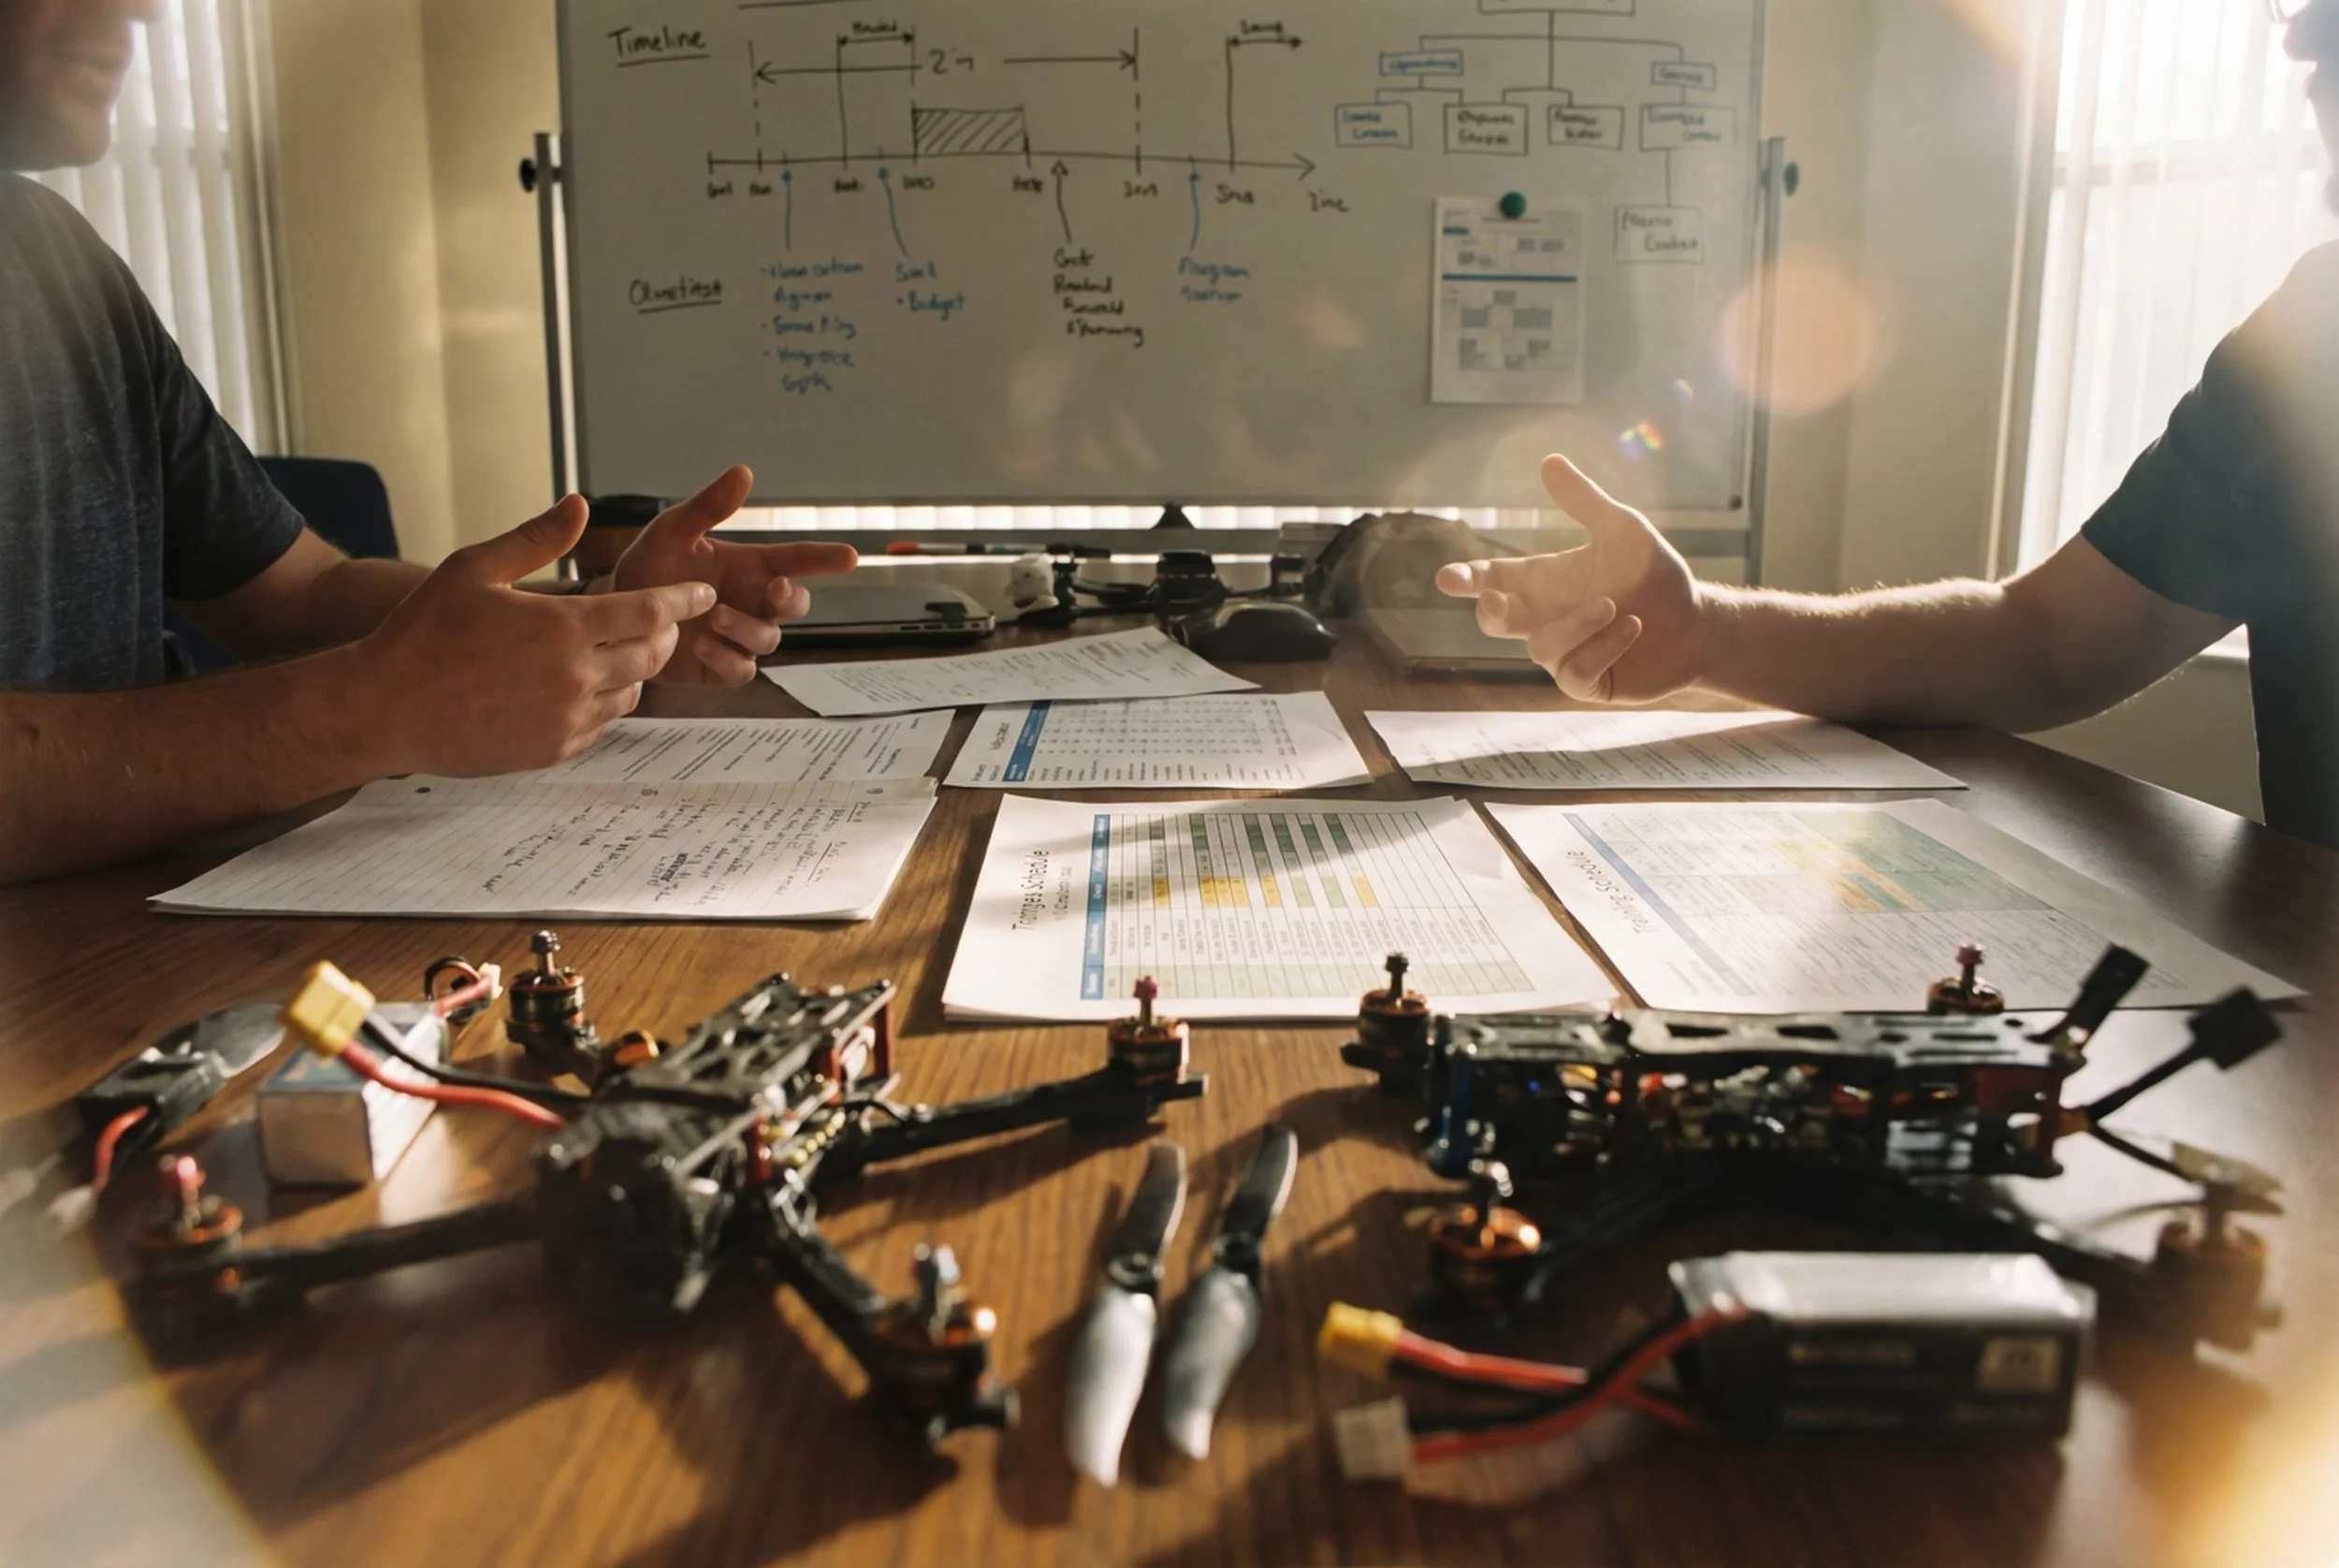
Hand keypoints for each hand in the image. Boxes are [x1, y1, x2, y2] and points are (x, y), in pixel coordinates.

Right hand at [352, 496, 715, 775]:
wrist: (385, 707)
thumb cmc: (424, 632)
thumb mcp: (474, 568)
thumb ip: (536, 538)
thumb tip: (580, 505)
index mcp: (561, 626)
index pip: (650, 611)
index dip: (682, 601)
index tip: (700, 594)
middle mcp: (574, 676)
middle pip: (653, 654)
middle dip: (664, 635)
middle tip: (659, 622)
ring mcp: (567, 718)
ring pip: (632, 692)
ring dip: (634, 670)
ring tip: (612, 652)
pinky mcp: (555, 749)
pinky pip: (603, 724)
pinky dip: (604, 703)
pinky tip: (580, 686)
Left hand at [612, 465, 859, 685]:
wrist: (615, 615)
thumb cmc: (649, 568)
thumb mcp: (672, 531)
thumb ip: (708, 507)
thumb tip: (744, 472)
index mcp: (749, 566)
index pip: (796, 560)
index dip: (824, 558)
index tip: (850, 555)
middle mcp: (751, 602)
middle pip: (796, 606)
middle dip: (793, 599)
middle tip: (776, 589)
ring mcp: (738, 638)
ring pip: (768, 640)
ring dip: (748, 628)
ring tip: (714, 617)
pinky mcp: (720, 669)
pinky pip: (742, 670)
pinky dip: (728, 659)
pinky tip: (702, 646)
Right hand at [1435, 454, 1706, 702]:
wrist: (1697, 623)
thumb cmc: (1654, 575)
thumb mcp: (1623, 531)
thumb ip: (1584, 501)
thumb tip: (1549, 461)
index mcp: (1544, 582)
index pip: (1493, 579)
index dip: (1468, 579)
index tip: (1447, 578)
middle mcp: (1546, 619)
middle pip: (1495, 621)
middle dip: (1488, 612)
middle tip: (1491, 602)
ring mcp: (1563, 654)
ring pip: (1541, 646)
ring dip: (1577, 624)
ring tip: (1616, 607)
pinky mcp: (1587, 684)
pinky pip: (1574, 672)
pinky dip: (1603, 647)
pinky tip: (1632, 628)